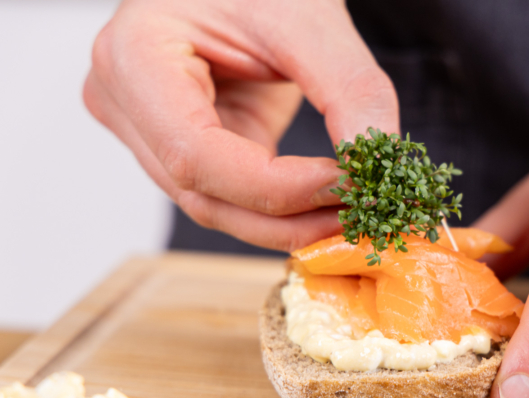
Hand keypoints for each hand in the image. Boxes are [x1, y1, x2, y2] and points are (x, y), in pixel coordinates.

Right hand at [84, 0, 398, 250]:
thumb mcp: (310, 17)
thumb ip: (350, 89)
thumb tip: (377, 161)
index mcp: (134, 56)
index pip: (196, 154)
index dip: (276, 187)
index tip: (347, 185)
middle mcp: (125, 102)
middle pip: (203, 195)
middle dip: (289, 217)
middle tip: (361, 216)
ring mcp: (148, 131)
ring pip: (217, 207)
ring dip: (289, 222)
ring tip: (351, 211)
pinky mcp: (185, 146)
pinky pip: (232, 196)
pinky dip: (284, 207)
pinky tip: (329, 202)